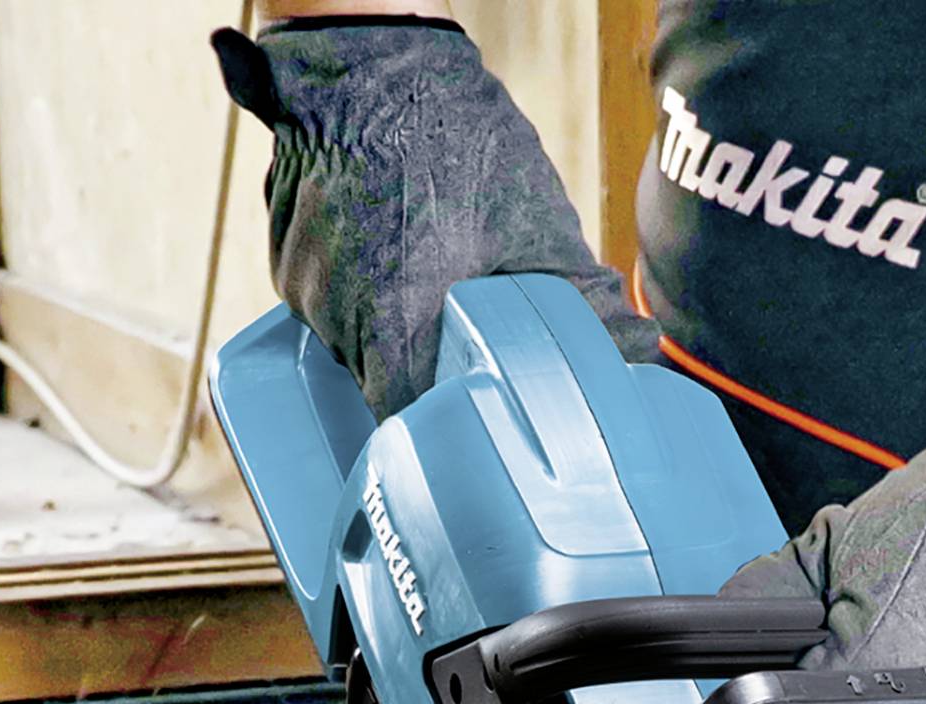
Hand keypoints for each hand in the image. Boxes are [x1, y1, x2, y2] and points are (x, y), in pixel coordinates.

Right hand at [213, 18, 656, 419]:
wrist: (368, 50)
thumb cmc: (453, 133)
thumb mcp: (533, 220)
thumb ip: (580, 299)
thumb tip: (640, 351)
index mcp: (392, 325)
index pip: (413, 424)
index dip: (449, 432)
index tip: (478, 432)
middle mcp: (333, 317)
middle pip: (385, 384)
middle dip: (430, 369)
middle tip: (472, 342)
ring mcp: (301, 286)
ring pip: (356, 341)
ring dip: (397, 324)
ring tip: (431, 274)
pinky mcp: (285, 256)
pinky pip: (328, 299)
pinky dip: (362, 288)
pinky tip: (393, 247)